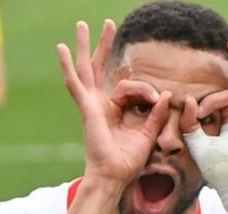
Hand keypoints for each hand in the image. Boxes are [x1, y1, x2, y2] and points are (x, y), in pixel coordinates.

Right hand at [57, 20, 170, 191]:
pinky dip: (67, 65)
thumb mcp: (148, 134)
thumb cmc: (127, 161)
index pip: (129, 87)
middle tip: (108, 23)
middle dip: (103, 45)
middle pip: (99, 67)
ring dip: (84, 46)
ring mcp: (90, 104)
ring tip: (82, 24)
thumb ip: (156, 114)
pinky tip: (61, 48)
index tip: (158, 98)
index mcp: (112, 110)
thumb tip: (167, 94)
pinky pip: (75, 82)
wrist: (113, 175)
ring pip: (86, 68)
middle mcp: (99, 104)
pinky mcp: (86, 107)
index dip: (146, 89)